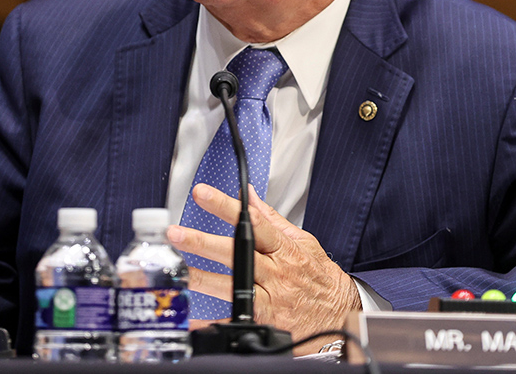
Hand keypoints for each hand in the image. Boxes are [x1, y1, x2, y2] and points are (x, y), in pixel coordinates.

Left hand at [167, 183, 361, 354]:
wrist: (339, 314)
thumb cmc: (319, 277)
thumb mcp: (302, 242)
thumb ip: (271, 219)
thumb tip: (249, 195)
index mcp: (284, 248)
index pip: (252, 222)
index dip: (226, 206)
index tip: (202, 194)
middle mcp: (275, 272)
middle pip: (235, 253)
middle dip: (203, 242)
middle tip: (176, 234)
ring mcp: (269, 297)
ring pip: (230, 286)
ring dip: (201, 278)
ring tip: (177, 272)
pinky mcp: (265, 320)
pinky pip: (234, 320)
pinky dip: (211, 322)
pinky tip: (191, 318)